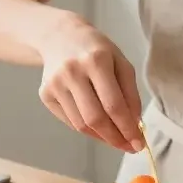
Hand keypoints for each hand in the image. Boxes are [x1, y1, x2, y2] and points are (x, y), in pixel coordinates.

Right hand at [38, 14, 142, 153]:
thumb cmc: (96, 50)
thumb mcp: (120, 62)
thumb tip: (134, 124)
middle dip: (114, 138)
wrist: (59, 36)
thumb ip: (130, 92)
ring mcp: (55, 84)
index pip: (113, 104)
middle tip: (128, 146)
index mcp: (96, 61)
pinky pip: (70, 121)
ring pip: (81, 124)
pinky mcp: (44, 94)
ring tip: (116, 138)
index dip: (127, 128)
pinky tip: (98, 127)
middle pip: (95, 118)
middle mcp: (72, 72)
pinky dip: (87, 129)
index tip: (138, 143)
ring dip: (102, 137)